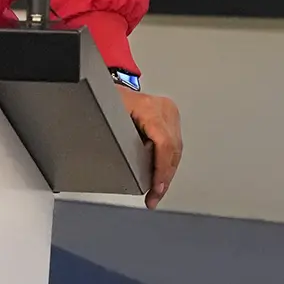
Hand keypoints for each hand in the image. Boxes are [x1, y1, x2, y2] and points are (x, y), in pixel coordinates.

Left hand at [118, 86, 181, 208]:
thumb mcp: (109, 118)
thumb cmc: (106, 98)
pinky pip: (174, 145)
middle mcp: (164, 108)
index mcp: (149, 108)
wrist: (110, 86)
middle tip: (154, 197)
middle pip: (173, 150)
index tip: (156, 188)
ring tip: (156, 192)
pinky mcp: (170, 117)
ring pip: (176, 150)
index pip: (164, 144)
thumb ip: (119, 140)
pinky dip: (167, 163)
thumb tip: (122, 166)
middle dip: (164, 178)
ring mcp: (169, 112)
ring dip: (167, 173)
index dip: (162, 170)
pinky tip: (160, 177)